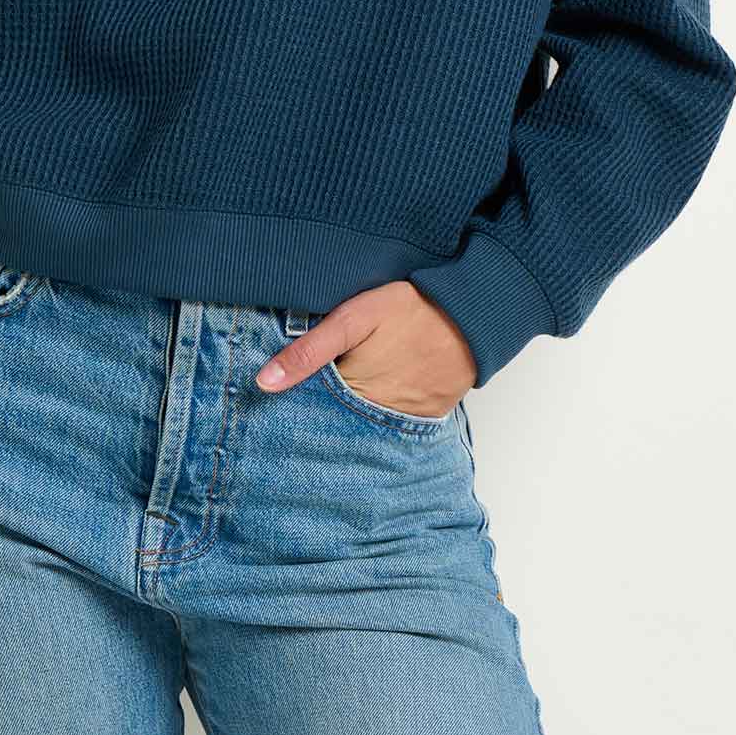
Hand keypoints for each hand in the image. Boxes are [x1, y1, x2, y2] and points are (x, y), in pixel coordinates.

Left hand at [253, 280, 477, 416]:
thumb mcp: (353, 319)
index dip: (293, 405)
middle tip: (306, 395)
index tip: (275, 402)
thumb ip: (308, 350)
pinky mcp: (422, 419)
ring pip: (360, 425)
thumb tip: (263, 383)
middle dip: (317, 412)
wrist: (472, 316)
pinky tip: (370, 393)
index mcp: (353, 394)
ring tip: (337, 393)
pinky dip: (376, 413)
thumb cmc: (410, 309)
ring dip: (346, 414)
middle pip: (334, 422)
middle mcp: (377, 417)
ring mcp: (402, 422)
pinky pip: (390, 424)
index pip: (309, 413)